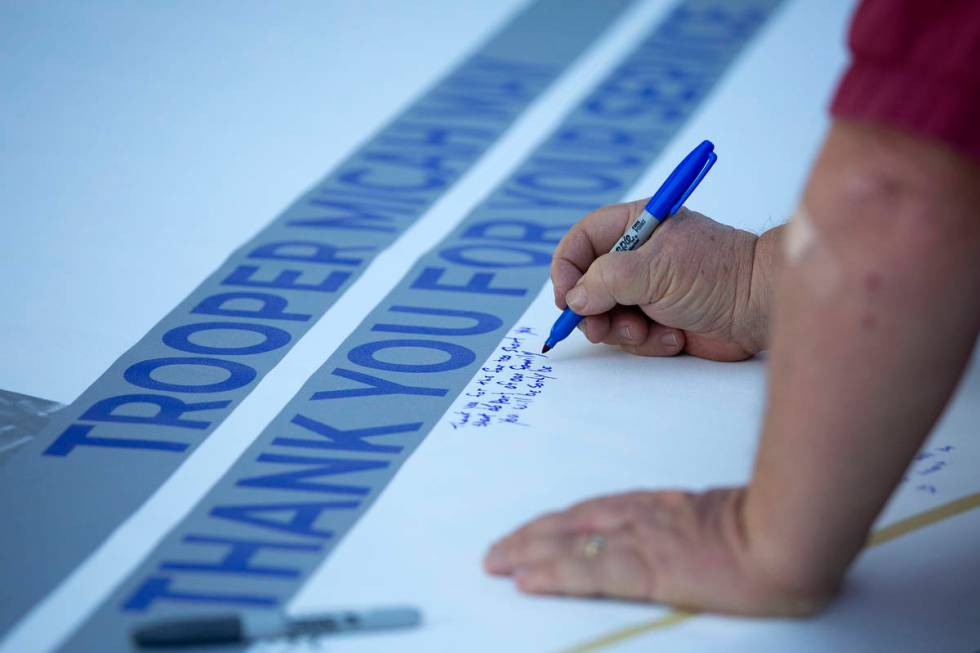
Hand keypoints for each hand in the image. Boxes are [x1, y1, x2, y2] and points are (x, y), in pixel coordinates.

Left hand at [483, 488, 829, 615]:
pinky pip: (588, 571)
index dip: (560, 522)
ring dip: (528, 551)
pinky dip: (552, 574)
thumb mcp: (731, 519)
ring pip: (570, 543)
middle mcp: (643, 517)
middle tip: (498, 549)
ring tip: (496, 562)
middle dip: (531, 536)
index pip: (597, 511)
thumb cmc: (778, 529)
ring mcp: (642, 540)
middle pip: (573, 523)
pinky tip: (526, 579)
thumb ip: (701, 525)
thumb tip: (691, 538)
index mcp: (663, 506)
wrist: (791, 536)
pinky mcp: (647, 568)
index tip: (534, 531)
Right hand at [552, 200, 774, 360]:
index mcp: (636, 225)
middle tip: (599, 328)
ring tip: (648, 331)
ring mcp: (647, 291)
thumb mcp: (653, 269)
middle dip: (592, 311)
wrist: (761, 308)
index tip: (566, 299)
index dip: (567, 269)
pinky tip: (674, 336)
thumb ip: (605, 280)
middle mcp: (637, 257)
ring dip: (622, 330)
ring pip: (606, 316)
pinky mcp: (659, 320)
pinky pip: (631, 336)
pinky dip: (648, 342)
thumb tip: (574, 299)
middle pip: (587, 284)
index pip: (582, 241)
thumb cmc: (716, 274)